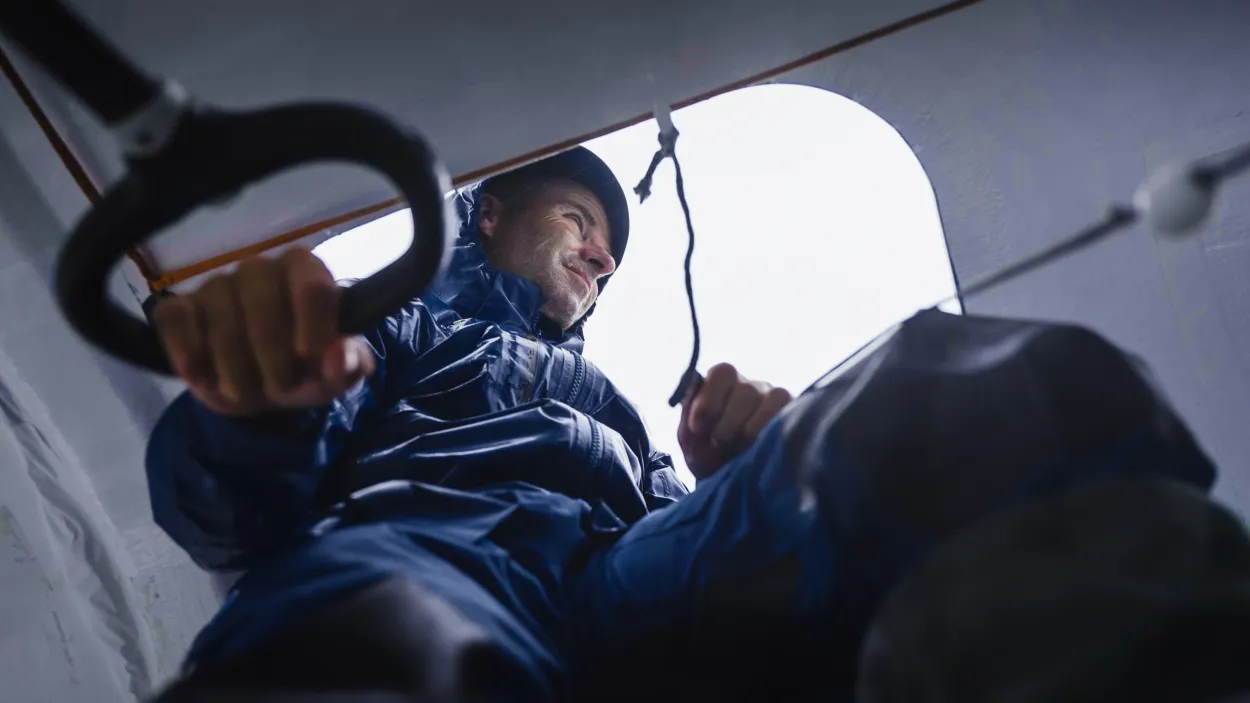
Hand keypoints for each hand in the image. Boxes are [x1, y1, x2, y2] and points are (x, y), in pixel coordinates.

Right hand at [150, 247, 375, 417]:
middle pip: (264, 304)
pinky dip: (185, 349)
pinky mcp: (179, 309)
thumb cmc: (305, 369)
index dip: (312, 322)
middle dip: (273, 357)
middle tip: (282, 387)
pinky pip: (173, 319)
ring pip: (221, 319)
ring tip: (246, 390)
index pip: (311, 284)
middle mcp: (259, 269)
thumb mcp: (336, 374)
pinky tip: (198, 374)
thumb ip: (349, 363)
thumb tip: (339, 356)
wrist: (262, 387)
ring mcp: (216, 286)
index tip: (309, 354)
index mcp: (305, 272)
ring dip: (236, 368)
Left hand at [678, 362, 791, 479]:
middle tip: (718, 445)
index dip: (709, 398)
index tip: (697, 427)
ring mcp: (777, 399)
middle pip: (746, 390)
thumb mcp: (692, 444)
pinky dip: (771, 434)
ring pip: (772, 399)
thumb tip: (695, 408)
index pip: (722, 373)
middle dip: (728, 423)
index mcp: (723, 384)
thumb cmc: (710, 456)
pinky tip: (759, 450)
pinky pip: (789, 415)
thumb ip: (688, 426)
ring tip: (737, 452)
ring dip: (751, 430)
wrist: (733, 483)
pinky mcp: (796, 416)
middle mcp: (752, 387)